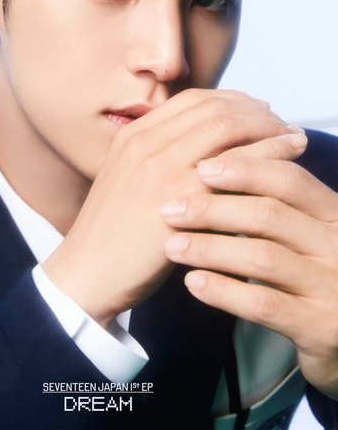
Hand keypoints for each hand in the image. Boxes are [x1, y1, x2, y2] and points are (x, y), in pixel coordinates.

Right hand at [43, 89, 301, 326]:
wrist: (87, 272)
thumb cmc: (112, 233)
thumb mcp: (126, 180)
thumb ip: (156, 158)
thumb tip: (202, 149)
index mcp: (134, 134)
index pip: (194, 100)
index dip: (233, 100)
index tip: (258, 110)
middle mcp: (146, 142)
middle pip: (214, 108)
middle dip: (256, 111)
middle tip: (282, 123)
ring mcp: (160, 167)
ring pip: (227, 129)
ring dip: (269, 129)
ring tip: (294, 137)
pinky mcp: (177, 199)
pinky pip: (234, 167)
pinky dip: (267, 158)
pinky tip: (287, 165)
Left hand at [162, 146, 337, 399]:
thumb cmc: (317, 270)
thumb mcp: (309, 231)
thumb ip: (277, 202)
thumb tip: (215, 163)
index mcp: (334, 214)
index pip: (289, 180)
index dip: (244, 170)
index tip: (201, 168)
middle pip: (269, 215)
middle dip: (213, 208)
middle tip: (170, 208)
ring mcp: (332, 288)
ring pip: (263, 257)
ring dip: (210, 248)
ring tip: (172, 245)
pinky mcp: (320, 327)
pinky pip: (264, 304)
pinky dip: (224, 291)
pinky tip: (193, 283)